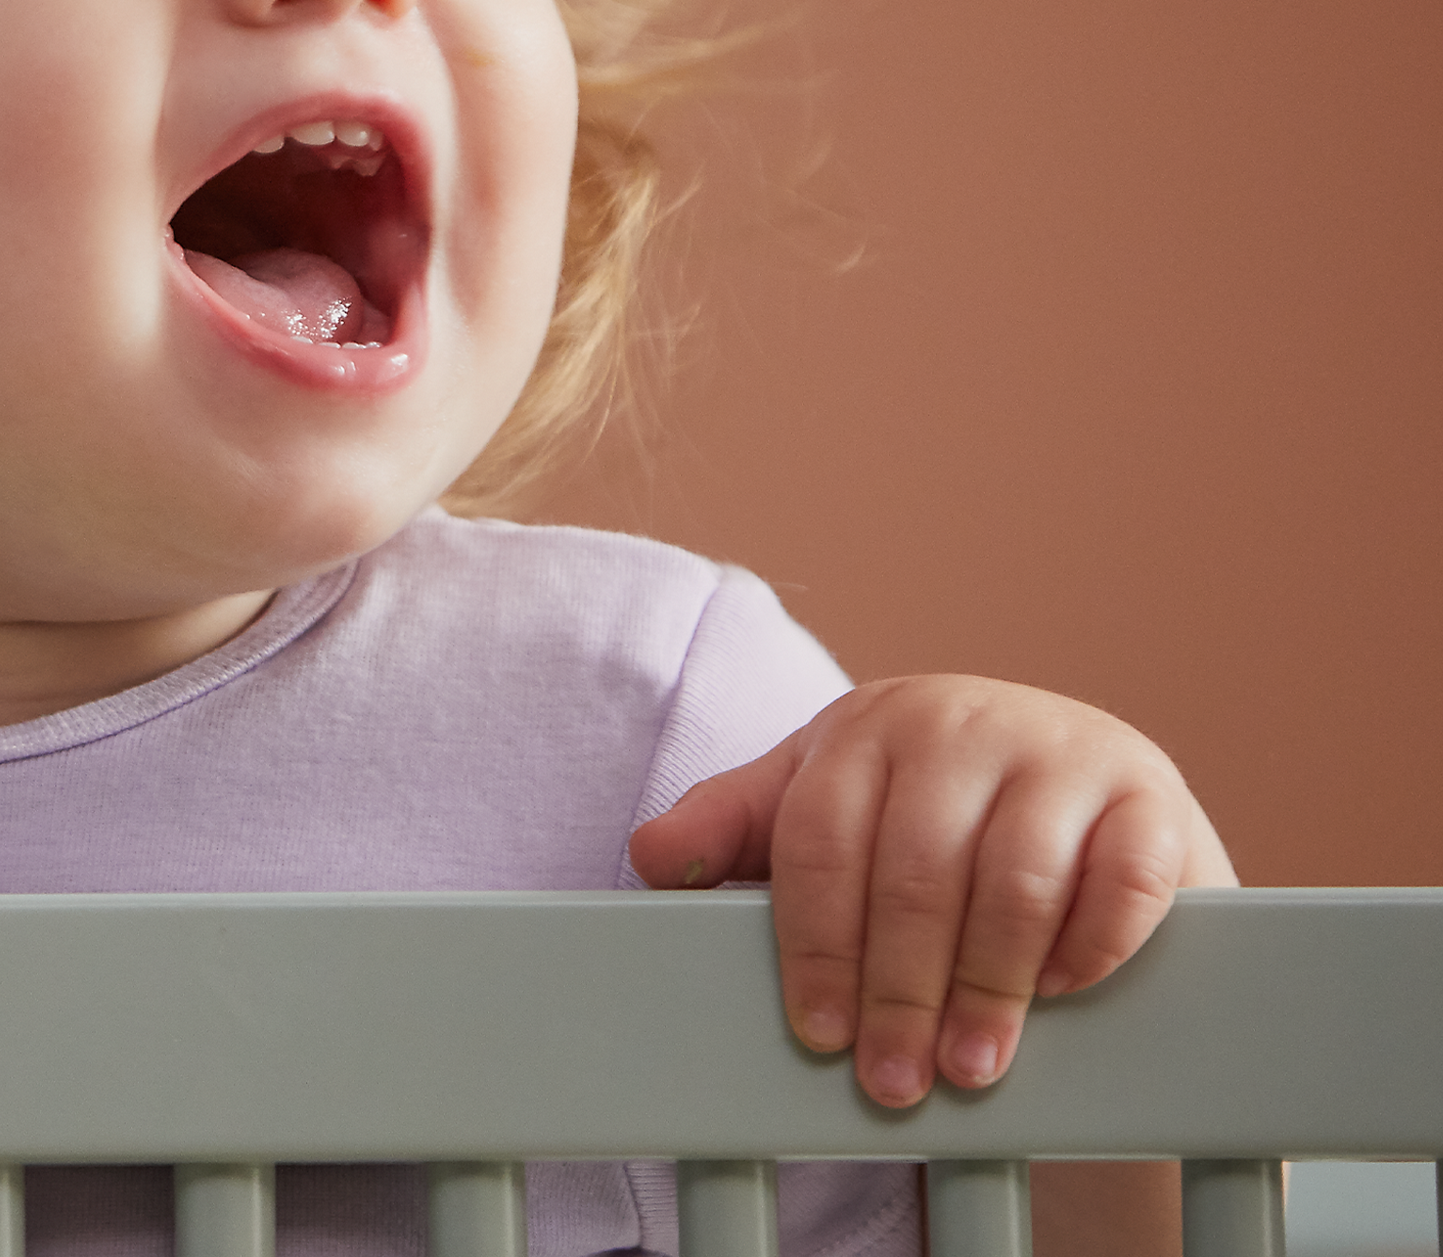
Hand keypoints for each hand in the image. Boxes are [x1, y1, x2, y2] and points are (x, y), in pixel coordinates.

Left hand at [627, 675, 1232, 1108]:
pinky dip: (1086, 948)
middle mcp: (963, 721)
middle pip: (913, 872)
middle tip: (894, 1079)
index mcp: (869, 723)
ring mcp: (1064, 750)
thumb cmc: (928, 808)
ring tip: (971, 1066)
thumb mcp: (826, 800)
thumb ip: (738, 828)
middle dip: (898, 991)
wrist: (1078, 783)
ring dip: (988, 988)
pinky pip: (1119, 881)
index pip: (818, 838)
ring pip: (1012, 883)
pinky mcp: (1150, 794)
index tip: (818, 1034)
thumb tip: (649, 857)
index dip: (814, 945)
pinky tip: (1057, 997)